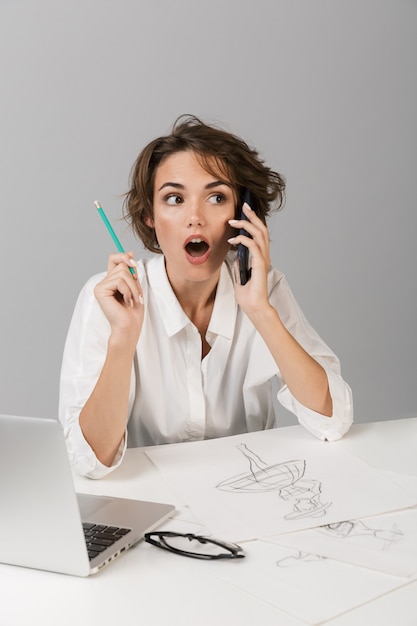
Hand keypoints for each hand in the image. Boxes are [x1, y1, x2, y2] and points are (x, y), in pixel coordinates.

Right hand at [94, 252, 143, 340]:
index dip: (124, 257)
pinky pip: (119, 281)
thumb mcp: (135, 287)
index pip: (114, 258)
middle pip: (122, 265)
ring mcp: (100, 286)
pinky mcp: (100, 290)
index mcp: (111, 281)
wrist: (129, 328)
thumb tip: (130, 252)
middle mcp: (104, 282)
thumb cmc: (133, 312)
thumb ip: (131, 271)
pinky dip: (128, 291)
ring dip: (133, 287)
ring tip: (132, 300)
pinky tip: (126, 302)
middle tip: (136, 295)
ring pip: (122, 273)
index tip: (134, 263)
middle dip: (134, 280)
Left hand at [228, 203, 271, 317]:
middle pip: (261, 230)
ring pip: (259, 235)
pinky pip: (253, 246)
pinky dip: (243, 240)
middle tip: (244, 206)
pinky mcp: (260, 265)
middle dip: (252, 216)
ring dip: (246, 225)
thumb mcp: (240, 275)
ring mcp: (263, 260)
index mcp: (260, 258)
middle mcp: (264, 256)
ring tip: (234, 220)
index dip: (253, 222)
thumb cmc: (248, 295)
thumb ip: (240, 264)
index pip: (259, 234)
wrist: (254, 307)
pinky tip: (233, 240)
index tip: (244, 212)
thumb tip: (236, 254)